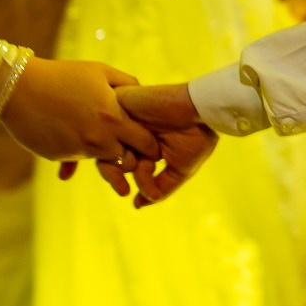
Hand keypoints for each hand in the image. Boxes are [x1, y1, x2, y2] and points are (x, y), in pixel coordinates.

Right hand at [0, 60, 162, 195]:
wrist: (18, 88)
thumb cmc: (63, 75)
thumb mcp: (100, 72)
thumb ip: (128, 85)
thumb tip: (143, 98)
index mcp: (113, 118)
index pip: (146, 143)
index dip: (151, 145)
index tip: (149, 143)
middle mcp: (98, 139)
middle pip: (129, 161)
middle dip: (132, 157)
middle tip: (128, 148)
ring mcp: (78, 150)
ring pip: (104, 163)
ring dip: (105, 156)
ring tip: (98, 137)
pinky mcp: (59, 157)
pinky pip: (77, 160)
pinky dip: (78, 154)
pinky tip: (71, 139)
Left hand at [116, 84, 216, 205]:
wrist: (203, 111)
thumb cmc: (197, 138)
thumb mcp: (179, 170)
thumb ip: (159, 187)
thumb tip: (137, 204)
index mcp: (140, 145)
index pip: (116, 165)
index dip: (117, 182)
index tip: (128, 194)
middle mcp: (130, 131)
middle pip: (104, 155)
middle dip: (112, 176)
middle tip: (122, 189)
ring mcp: (125, 116)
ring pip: (102, 142)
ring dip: (116, 160)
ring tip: (137, 165)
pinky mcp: (122, 101)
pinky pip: (104, 121)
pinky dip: (118, 137)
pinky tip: (137, 143)